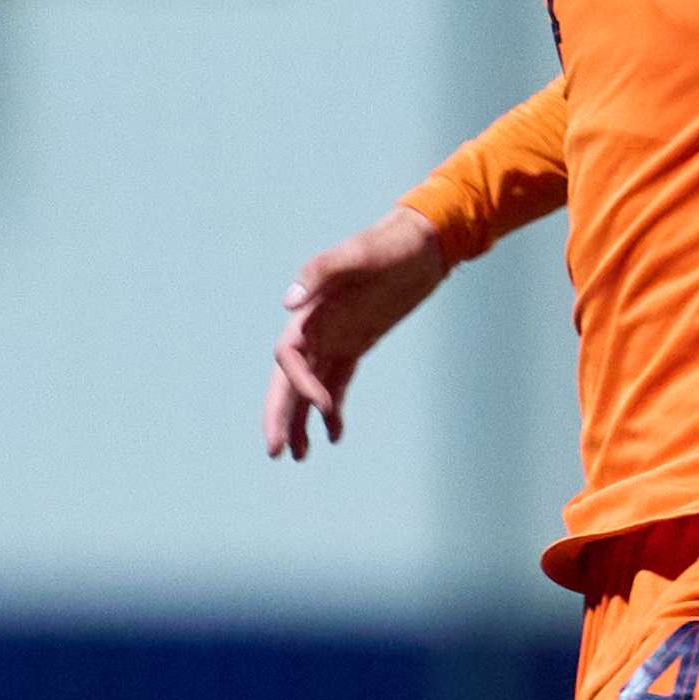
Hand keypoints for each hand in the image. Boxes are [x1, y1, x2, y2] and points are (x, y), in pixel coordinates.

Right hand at [264, 207, 456, 460]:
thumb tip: (288, 304)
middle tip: (275, 453)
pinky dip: (332, 409)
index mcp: (311, 311)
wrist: (423, 243)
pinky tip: (334, 435)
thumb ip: (320, 273)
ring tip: (300, 456)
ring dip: (302, 420)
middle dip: (280, 416)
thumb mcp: (357, 254)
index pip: (288, 358)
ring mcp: (336, 337)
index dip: (298, 386)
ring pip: (309, 387)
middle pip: (289, 380)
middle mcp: (317, 327)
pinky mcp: (356, 343)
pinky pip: (337, 381)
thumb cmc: (390, 244)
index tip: (323, 408)